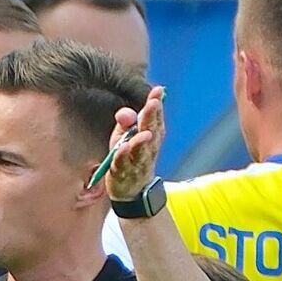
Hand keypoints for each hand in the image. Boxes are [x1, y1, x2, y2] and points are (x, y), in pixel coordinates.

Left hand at [106, 85, 165, 199]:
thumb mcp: (125, 135)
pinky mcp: (123, 174)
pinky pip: (123, 165)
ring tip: (143, 133)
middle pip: (151, 132)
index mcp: (151, 136)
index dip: (156, 105)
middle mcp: (148, 149)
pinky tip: (124, 148)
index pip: (155, 119)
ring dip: (142, 141)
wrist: (131, 190)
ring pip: (141, 151)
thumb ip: (125, 121)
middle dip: (152, 118)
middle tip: (153, 103)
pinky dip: (124, 157)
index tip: (158, 90)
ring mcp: (137, 163)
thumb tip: (125, 113)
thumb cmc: (129, 157)